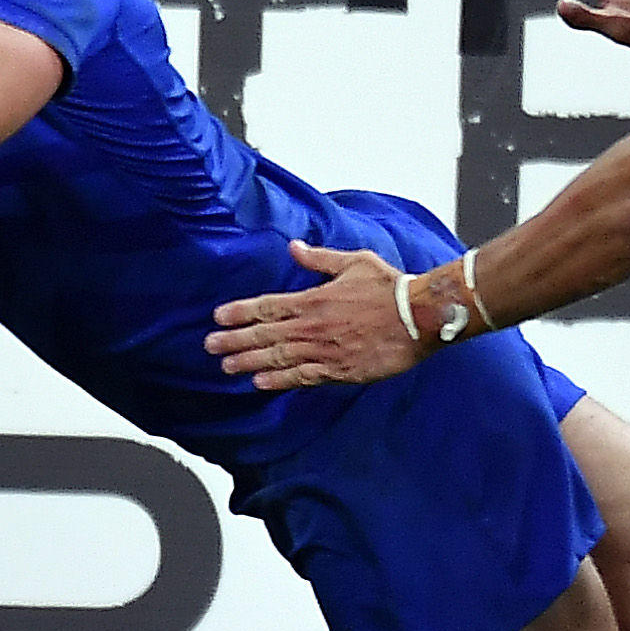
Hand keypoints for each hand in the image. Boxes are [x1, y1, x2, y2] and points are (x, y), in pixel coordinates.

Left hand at [207, 238, 423, 390]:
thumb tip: (294, 247)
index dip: (240, 312)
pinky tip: (260, 382)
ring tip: (227, 367)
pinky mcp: (339, 370)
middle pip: (265, 335)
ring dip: (249, 362)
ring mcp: (324, 351)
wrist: (420, 317)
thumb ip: (320, 258)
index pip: (268, 306)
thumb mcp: (355, 262)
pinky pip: (302, 377)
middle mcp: (313, 326)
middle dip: (234, 341)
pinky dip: (280, 380)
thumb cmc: (390, 287)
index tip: (218, 317)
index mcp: (314, 299)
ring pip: (278, 358)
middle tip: (210, 346)